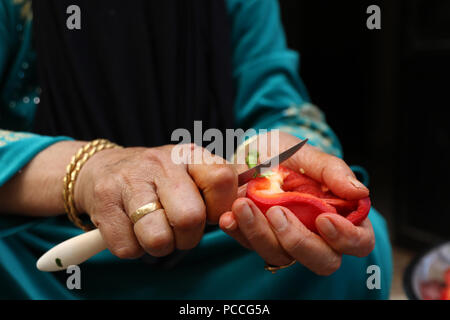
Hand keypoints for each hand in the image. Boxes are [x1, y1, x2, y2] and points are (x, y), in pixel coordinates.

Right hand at [74, 144, 236, 258]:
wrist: (102, 170)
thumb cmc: (157, 178)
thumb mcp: (190, 170)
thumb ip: (221, 182)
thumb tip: (254, 190)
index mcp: (189, 155)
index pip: (223, 179)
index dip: (220, 208)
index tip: (209, 213)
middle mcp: (161, 163)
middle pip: (191, 217)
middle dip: (187, 237)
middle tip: (178, 230)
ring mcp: (130, 181)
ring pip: (158, 238)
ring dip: (159, 245)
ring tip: (153, 231)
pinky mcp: (104, 203)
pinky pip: (128, 248)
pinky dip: (133, 249)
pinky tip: (131, 230)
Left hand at [219, 131, 374, 274]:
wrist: (251, 153)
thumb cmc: (287, 154)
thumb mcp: (307, 154)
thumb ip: (332, 170)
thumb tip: (360, 191)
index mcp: (340, 215)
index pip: (359, 242)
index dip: (347, 238)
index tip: (324, 220)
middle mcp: (316, 234)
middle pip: (323, 260)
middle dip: (299, 241)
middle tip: (277, 212)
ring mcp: (286, 240)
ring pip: (282, 256)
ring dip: (261, 234)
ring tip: (242, 205)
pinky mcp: (260, 239)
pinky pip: (251, 245)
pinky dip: (239, 232)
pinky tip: (229, 217)